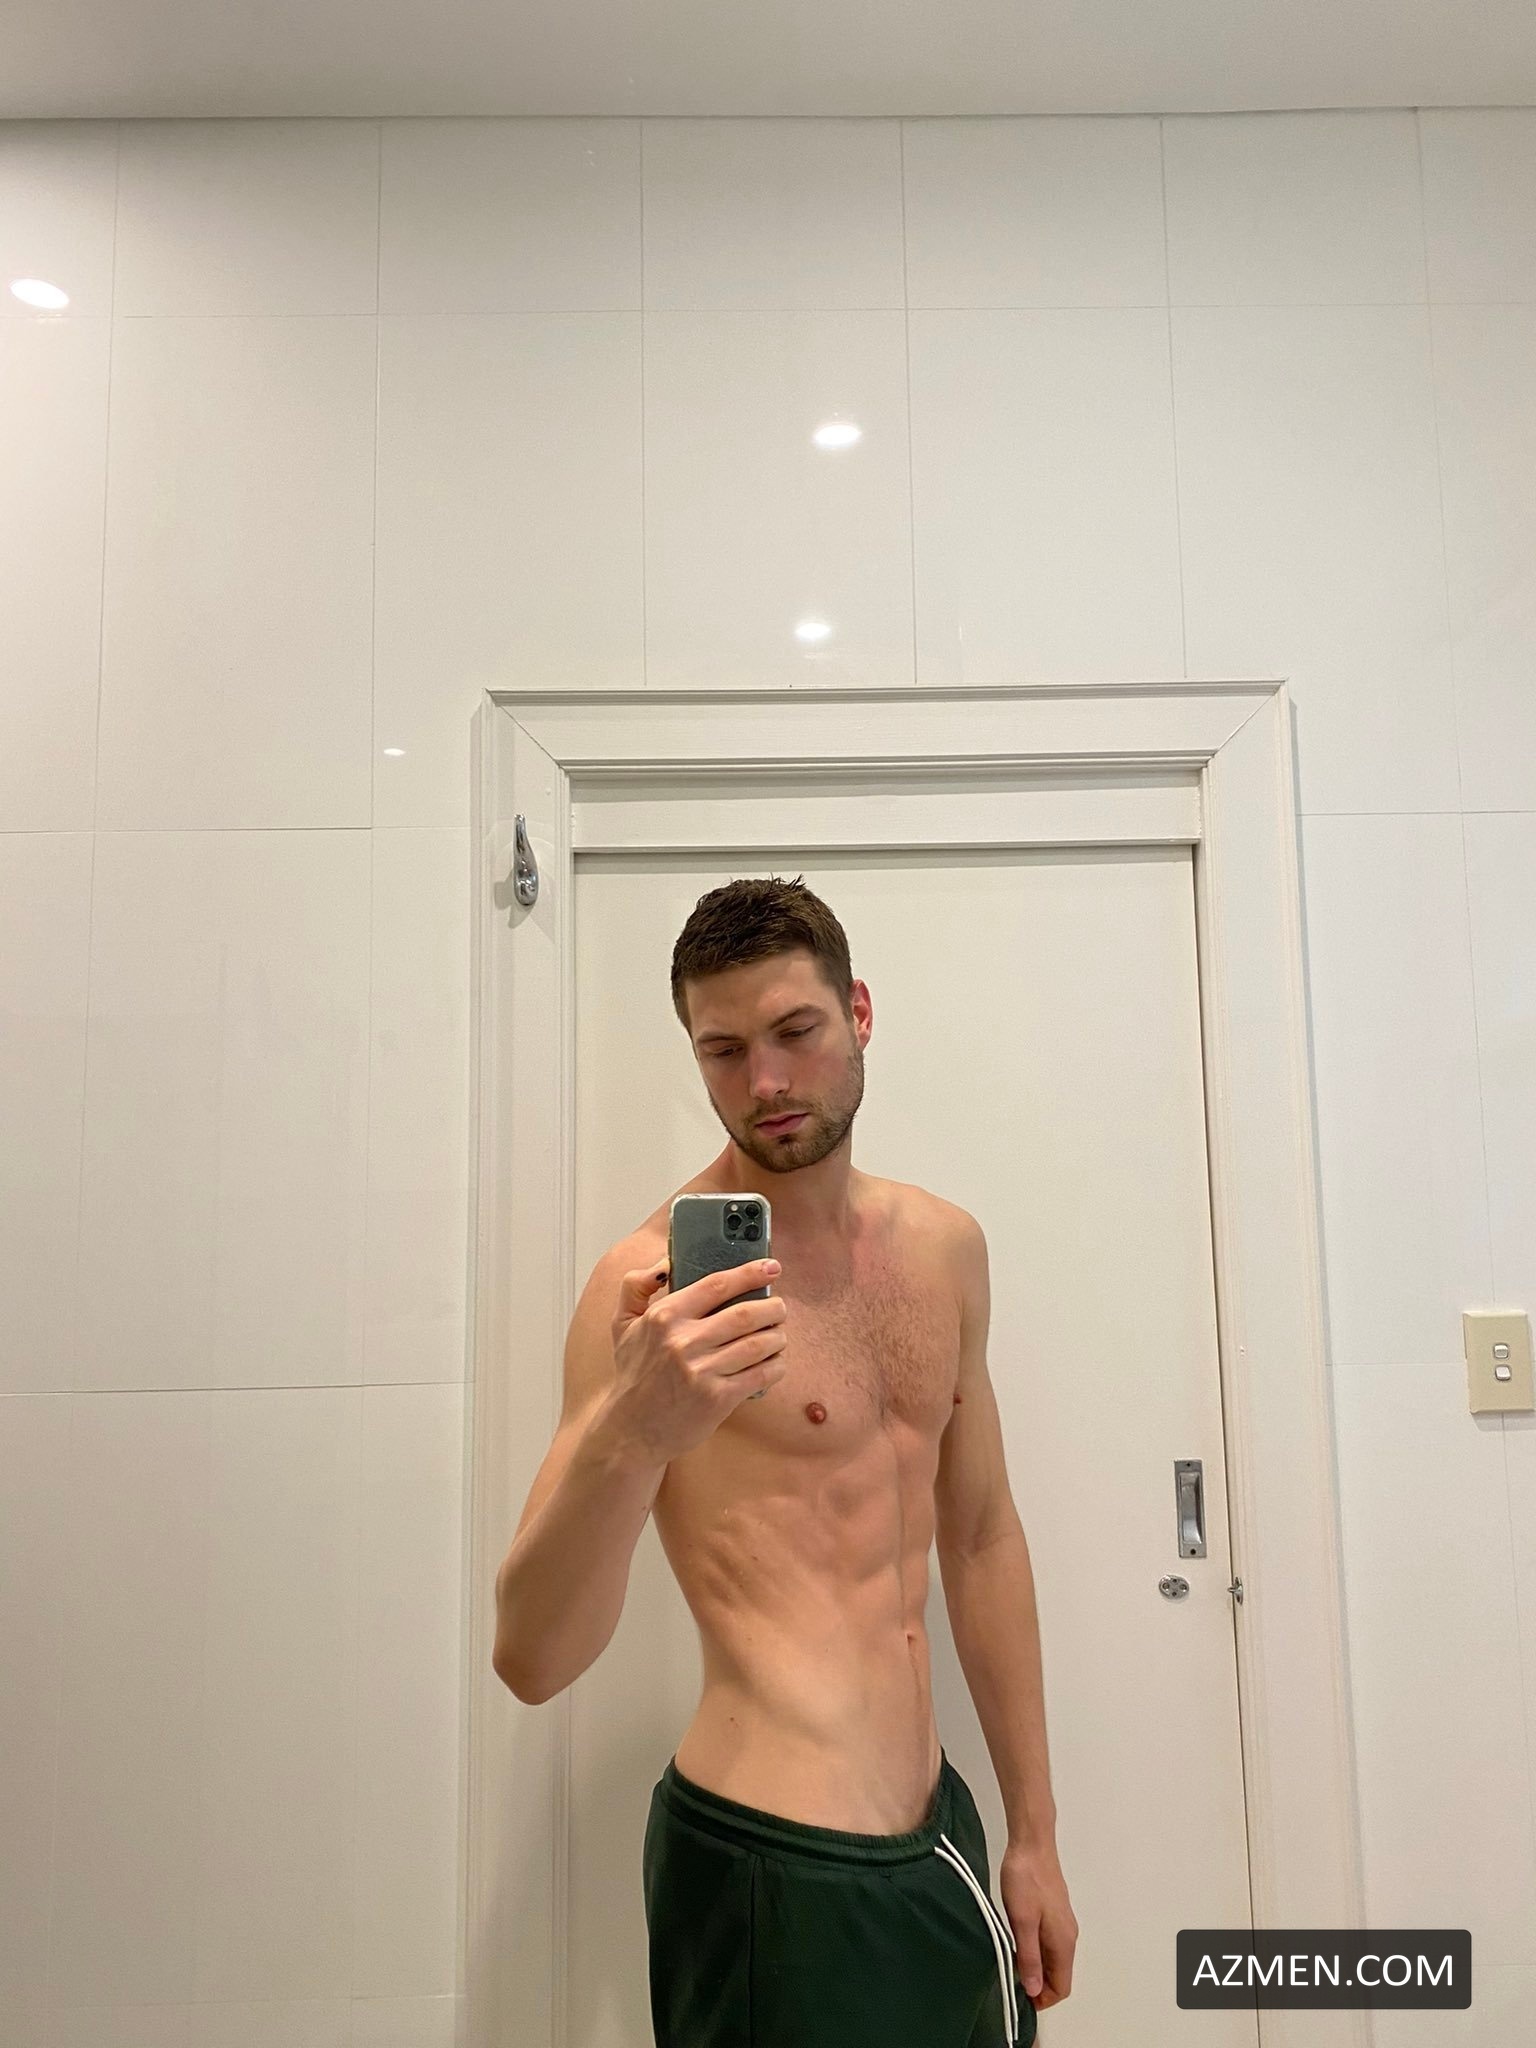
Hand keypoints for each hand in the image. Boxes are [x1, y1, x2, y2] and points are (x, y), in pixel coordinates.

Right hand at [605, 1255, 787, 1463]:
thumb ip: (637, 1285)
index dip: (749, 1273)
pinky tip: (775, 1361)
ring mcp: (702, 1371)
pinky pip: (761, 1374)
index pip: (716, 1285)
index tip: (771, 1266)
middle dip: (773, 1307)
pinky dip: (776, 1365)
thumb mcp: (623, 1324)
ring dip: (778, 1336)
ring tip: (778, 1334)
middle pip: (746, 1314)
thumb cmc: (633, 1374)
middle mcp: (683, 1342)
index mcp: (664, 1317)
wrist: (631, 1430)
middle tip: (779, 1307)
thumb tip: (666, 1262)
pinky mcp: (718, 1398)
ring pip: (759, 1344)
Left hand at [999, 1834, 1077, 2010]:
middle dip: (1038, 1985)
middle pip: (1058, 1974)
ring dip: (1035, 1967)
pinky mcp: (1053, 1911)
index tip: (1020, 1998)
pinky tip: (1016, 1941)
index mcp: (1063, 1942)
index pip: (1062, 1986)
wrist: (1032, 1843)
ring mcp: (1062, 1922)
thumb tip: (1034, 1989)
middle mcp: (1068, 1935)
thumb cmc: (1026, 1879)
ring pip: (1053, 1958)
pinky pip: (1048, 1942)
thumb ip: (1029, 1957)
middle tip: (1011, 1980)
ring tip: (1011, 1962)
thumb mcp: (1022, 1922)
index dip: (1043, 1999)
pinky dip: (1035, 1951)